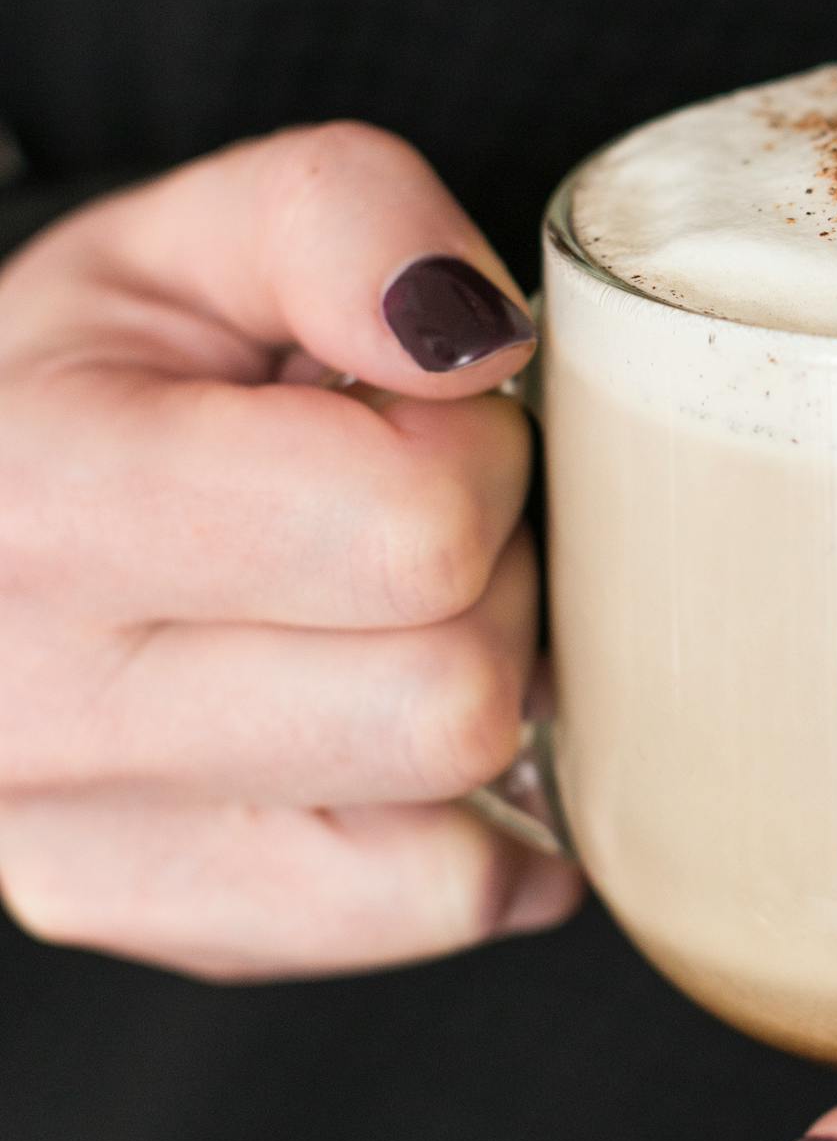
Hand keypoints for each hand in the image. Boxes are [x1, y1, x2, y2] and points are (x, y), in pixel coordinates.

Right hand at [0, 125, 580, 975]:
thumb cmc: (98, 369)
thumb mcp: (199, 234)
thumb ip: (346, 221)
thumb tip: (475, 342)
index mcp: (45, 501)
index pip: (409, 532)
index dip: (472, 453)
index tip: (414, 416)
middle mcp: (41, 706)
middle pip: (452, 693)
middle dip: (488, 576)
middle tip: (412, 513)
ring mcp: (93, 842)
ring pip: (456, 809)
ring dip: (476, 688)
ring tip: (388, 607)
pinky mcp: (165, 919)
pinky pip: (436, 902)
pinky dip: (468, 813)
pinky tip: (393, 715)